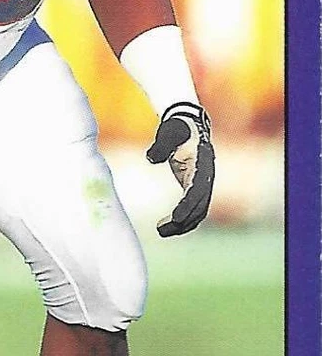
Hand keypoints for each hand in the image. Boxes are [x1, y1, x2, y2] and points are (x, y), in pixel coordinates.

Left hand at [146, 102, 214, 236]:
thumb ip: (161, 145)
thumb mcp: (168, 132)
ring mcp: (203, 182)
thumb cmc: (176, 127)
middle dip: (183, 220)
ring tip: (161, 231)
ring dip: (183, 224)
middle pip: (199, 204)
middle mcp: (206, 175)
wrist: (188, 124)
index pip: (197, 188)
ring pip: (198, 210)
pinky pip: (193, 208)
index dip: (187, 204)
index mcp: (201, 162)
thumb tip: (151, 158)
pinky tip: (168, 226)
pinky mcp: (195, 186)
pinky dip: (183, 219)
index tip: (175, 217)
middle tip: (161, 230)